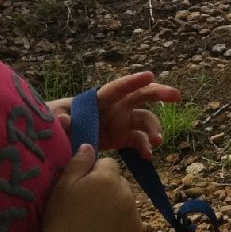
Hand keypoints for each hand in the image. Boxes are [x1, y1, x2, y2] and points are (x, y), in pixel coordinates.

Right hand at [41, 143, 141, 231]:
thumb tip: (89, 145)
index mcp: (108, 178)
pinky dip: (121, 222)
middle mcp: (126, 192)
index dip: (95, 173)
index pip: (109, 164)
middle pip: (120, 181)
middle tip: (89, 205)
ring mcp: (134, 212)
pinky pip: (131, 219)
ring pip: (127, 200)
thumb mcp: (63, 186)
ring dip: (116, 204)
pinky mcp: (136, 231)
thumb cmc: (61, 218)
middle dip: (108, 187)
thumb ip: (79, 163)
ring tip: (96, 220)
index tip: (82, 187)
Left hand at [52, 72, 180, 156]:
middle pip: (142, 96)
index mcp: (99, 99)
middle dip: (160, 94)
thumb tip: (62, 121)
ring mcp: (121, 122)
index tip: (150, 75)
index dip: (133, 81)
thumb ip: (59, 119)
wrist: (54, 142)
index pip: (117, 88)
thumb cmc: (52, 123)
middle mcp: (115, 107)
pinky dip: (146, 147)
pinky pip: (140, 140)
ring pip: (145, 120)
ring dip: (154, 129)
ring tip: (157, 141)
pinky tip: (149, 156)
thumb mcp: (53, 119)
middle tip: (176, 96)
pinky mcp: (122, 138)